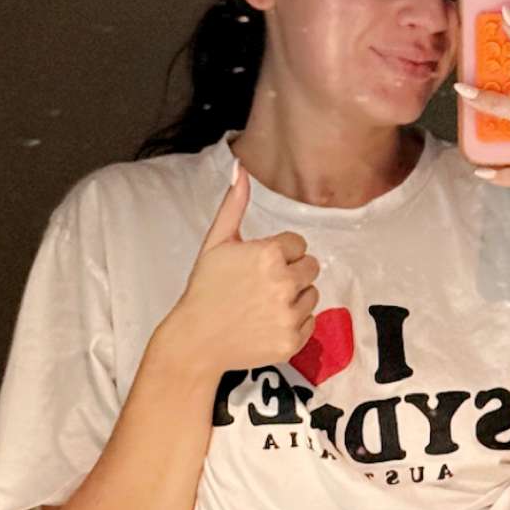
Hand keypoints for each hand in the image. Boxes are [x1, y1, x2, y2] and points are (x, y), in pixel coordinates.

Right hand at [177, 158, 320, 374]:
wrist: (196, 340)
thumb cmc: (204, 289)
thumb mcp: (216, 242)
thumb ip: (234, 205)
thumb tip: (241, 168)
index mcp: (269, 254)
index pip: (298, 244)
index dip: (279, 253)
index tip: (258, 265)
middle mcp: (284, 283)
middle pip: (311, 268)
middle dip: (292, 272)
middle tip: (263, 285)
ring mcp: (289, 315)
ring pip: (312, 295)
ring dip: (295, 297)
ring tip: (264, 304)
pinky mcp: (292, 341)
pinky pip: (310, 322)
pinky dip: (294, 323)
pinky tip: (267, 323)